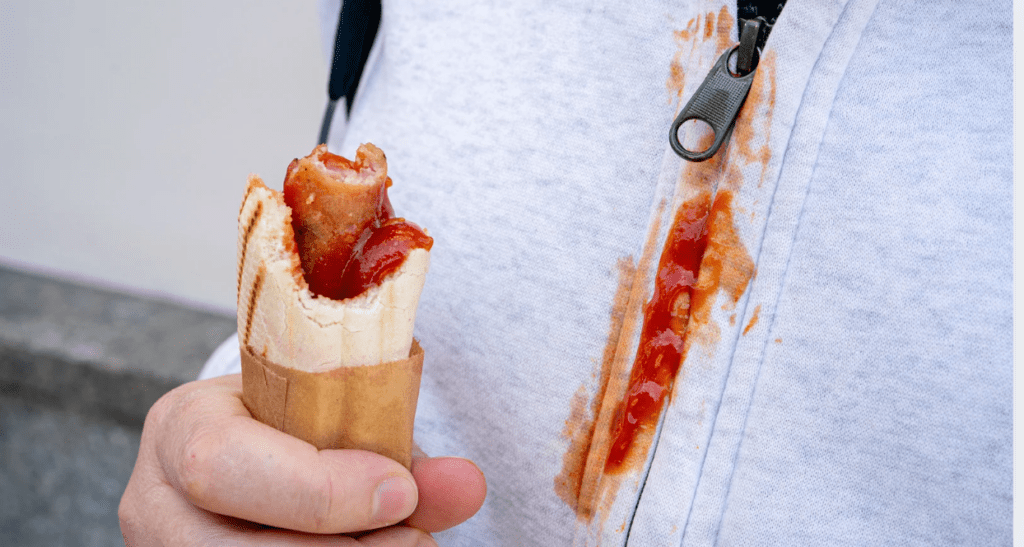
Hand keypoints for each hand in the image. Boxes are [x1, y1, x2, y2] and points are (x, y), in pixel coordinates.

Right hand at [119, 374, 486, 545]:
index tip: (402, 491)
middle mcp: (155, 501)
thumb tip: (467, 485)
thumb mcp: (342, 414)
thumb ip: (401, 449)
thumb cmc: (304, 421)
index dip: (316, 489)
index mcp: (182, 425)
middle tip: (415, 540)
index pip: (221, 464)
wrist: (266, 446)